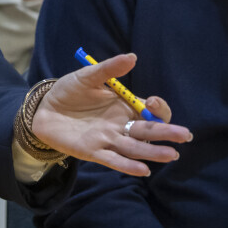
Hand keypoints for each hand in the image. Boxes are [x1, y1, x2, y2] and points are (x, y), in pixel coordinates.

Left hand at [29, 53, 190, 175]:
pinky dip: (128, 166)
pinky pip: (114, 160)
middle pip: (148, 132)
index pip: (150, 111)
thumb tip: (132, 57)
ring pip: (135, 148)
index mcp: (124, 106)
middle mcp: (120, 125)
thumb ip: (109, 69)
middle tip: (184, 135)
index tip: (151, 102)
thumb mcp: (88, 76)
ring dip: (153, 152)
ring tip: (171, 155)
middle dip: (167, 133)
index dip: (156, 109)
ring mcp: (108, 139)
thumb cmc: (68, 92)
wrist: (43, 109)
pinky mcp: (93, 152)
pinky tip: (143, 170)